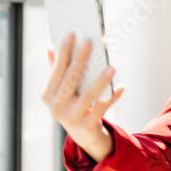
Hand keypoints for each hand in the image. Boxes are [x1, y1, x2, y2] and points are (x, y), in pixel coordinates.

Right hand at [43, 32, 124, 162]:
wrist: (83, 136)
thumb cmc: (73, 106)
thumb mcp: (62, 92)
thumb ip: (57, 71)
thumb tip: (51, 47)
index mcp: (49, 95)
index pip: (57, 70)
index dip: (64, 52)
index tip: (72, 34)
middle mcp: (57, 107)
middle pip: (70, 80)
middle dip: (79, 60)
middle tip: (89, 43)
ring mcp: (71, 117)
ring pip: (87, 95)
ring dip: (100, 80)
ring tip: (111, 67)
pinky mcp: (87, 125)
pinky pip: (103, 108)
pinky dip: (113, 97)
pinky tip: (121, 86)